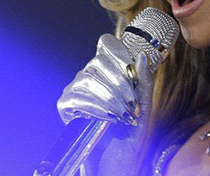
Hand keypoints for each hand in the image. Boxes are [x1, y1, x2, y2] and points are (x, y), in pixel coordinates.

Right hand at [57, 34, 154, 175]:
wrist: (117, 164)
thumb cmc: (130, 136)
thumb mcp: (143, 108)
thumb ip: (144, 83)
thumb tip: (142, 56)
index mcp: (110, 72)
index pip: (106, 45)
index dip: (118, 51)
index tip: (131, 65)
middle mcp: (90, 77)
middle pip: (98, 61)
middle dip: (119, 80)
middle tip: (132, 102)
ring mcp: (76, 90)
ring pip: (86, 79)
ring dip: (109, 96)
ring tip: (122, 114)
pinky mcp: (66, 107)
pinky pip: (76, 98)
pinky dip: (95, 107)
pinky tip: (107, 118)